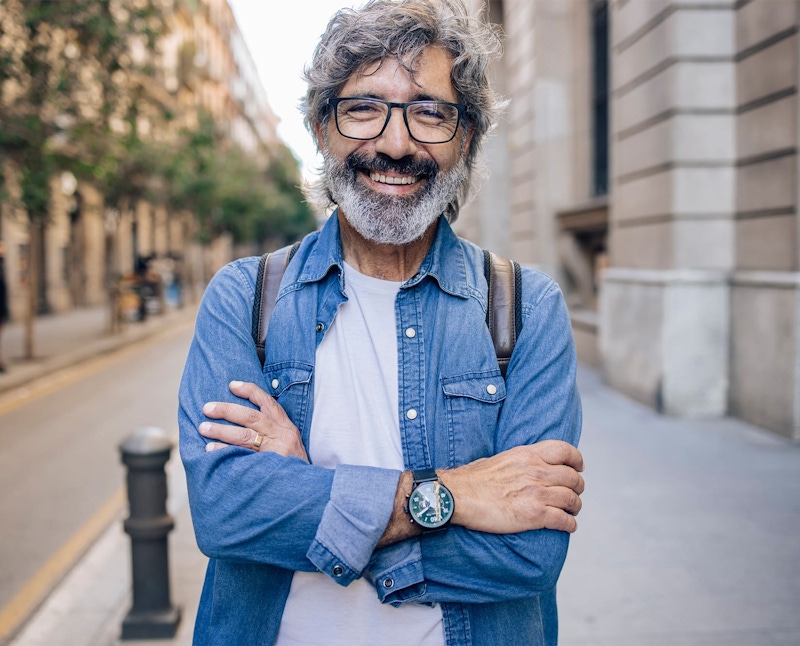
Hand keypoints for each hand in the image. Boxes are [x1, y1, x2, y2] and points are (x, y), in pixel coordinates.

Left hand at [199, 380, 307, 460]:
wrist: (306, 489)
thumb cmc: (294, 466)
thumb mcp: (290, 444)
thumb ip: (273, 432)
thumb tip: (245, 419)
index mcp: (286, 427)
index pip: (268, 403)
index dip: (250, 391)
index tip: (232, 385)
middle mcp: (282, 436)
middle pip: (251, 417)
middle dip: (227, 410)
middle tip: (207, 408)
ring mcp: (276, 452)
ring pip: (245, 436)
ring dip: (221, 431)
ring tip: (203, 428)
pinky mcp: (268, 467)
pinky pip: (241, 457)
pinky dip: (225, 452)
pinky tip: (211, 450)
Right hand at [440, 440, 583, 533]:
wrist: (458, 496)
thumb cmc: (473, 479)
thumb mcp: (501, 458)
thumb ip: (521, 461)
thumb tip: (528, 466)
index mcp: (527, 455)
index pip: (565, 451)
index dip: (576, 460)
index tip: (578, 467)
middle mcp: (536, 471)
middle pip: (573, 478)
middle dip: (577, 487)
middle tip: (574, 494)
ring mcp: (536, 493)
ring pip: (572, 499)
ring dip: (575, 507)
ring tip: (571, 511)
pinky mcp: (534, 515)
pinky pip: (564, 520)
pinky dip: (570, 524)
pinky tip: (567, 526)